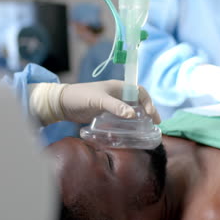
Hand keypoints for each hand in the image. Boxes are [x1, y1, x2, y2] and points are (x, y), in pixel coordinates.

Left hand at [28, 80, 160, 124]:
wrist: (63, 104)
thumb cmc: (80, 97)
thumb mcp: (98, 100)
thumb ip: (115, 106)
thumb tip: (133, 115)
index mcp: (118, 87)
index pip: (140, 91)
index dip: (148, 101)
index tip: (151, 114)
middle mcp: (118, 95)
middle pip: (138, 102)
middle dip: (148, 111)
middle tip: (156, 124)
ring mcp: (112, 105)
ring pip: (131, 110)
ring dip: (139, 118)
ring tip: (146, 129)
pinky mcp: (106, 114)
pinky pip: (121, 118)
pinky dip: (128, 124)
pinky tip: (131, 132)